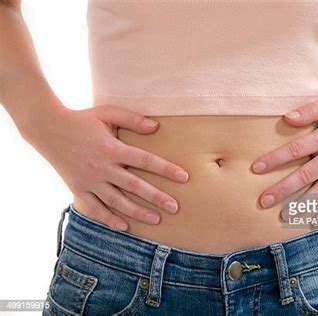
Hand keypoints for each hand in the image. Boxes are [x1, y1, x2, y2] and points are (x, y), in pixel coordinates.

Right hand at [23, 104, 188, 230]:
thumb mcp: (107, 113)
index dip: (166, 169)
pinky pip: (94, 208)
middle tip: (175, 208)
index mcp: (112, 148)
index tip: (184, 178)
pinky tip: (124, 226)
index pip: (146, 161)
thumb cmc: (82, 119)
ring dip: (137, 212)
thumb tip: (157, 127)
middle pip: (135, 186)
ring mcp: (89, 180)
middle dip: (157, 197)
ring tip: (156, 220)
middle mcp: (102, 167)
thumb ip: (132, 119)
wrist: (47, 128)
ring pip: (117, 201)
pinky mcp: (77, 188)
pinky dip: (108, 218)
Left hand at [251, 95, 317, 207]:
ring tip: (284, 217)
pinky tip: (316, 221)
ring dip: (302, 205)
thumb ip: (310, 109)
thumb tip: (286, 118)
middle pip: (304, 176)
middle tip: (263, 201)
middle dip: (282, 189)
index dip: (274, 159)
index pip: (294, 150)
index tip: (255, 168)